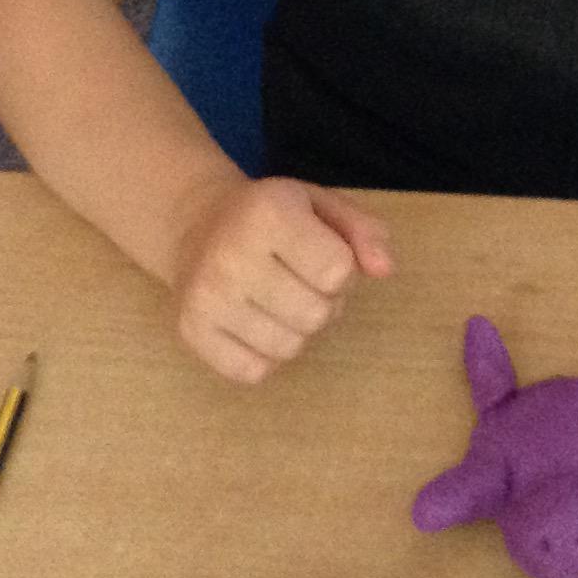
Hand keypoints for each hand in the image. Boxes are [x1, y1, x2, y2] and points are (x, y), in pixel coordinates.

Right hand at [168, 173, 393, 383]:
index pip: (338, 271)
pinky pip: (254, 371)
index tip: (320, 254)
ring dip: (297, 330)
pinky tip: (256, 321)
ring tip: (280, 299)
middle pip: (317, 314)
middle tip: (301, 280)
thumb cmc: (270, 216)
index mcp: (269, 213)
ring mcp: (206, 298)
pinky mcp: (191, 331)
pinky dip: (266, 355)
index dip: (342, 269)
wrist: (196, 223)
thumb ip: (366, 232)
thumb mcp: (322, 205)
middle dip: (323, 302)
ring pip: (289, 348)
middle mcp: (231, 255)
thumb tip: (386, 270)